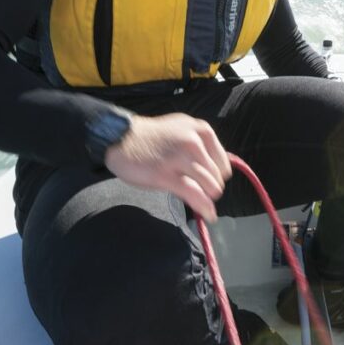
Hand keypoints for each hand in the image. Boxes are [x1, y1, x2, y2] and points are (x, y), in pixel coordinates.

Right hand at [103, 113, 232, 221]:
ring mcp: (179, 157)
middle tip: (199, 192)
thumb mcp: (182, 130)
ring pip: (208, 185)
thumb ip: (200, 145)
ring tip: (205, 204)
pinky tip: (209, 214)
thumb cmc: (151, 137)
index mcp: (201, 130)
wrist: (119, 137)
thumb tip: (219, 171)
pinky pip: (193, 194)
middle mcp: (193, 141)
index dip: (218, 175)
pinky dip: (204, 207)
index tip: (211, 182)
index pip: (223, 162)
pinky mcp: (164, 174)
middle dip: (211, 187)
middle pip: (217, 176)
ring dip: (208, 198)